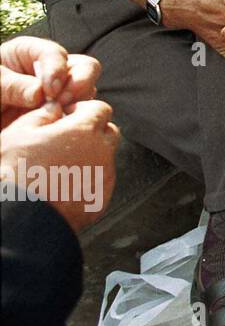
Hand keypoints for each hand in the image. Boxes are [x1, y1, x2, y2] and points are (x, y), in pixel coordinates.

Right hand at [0, 99, 118, 231]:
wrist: (20, 216)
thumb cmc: (15, 173)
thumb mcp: (19, 133)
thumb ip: (42, 115)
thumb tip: (54, 110)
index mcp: (85, 130)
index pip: (101, 109)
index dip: (84, 110)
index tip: (69, 116)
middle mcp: (102, 151)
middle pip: (108, 132)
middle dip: (92, 131)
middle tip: (67, 140)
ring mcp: (104, 177)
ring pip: (105, 158)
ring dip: (90, 157)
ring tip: (60, 167)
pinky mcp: (101, 199)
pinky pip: (100, 183)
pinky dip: (88, 181)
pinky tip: (64, 186)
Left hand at [1, 36, 100, 126]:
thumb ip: (11, 86)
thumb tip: (39, 94)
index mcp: (27, 54)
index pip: (53, 53)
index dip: (56, 69)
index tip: (50, 90)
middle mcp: (48, 72)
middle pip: (83, 67)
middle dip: (79, 83)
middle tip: (63, 101)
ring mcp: (56, 94)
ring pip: (85, 92)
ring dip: (79, 103)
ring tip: (60, 116)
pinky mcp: (58, 115)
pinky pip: (77, 115)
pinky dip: (75, 121)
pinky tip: (61, 128)